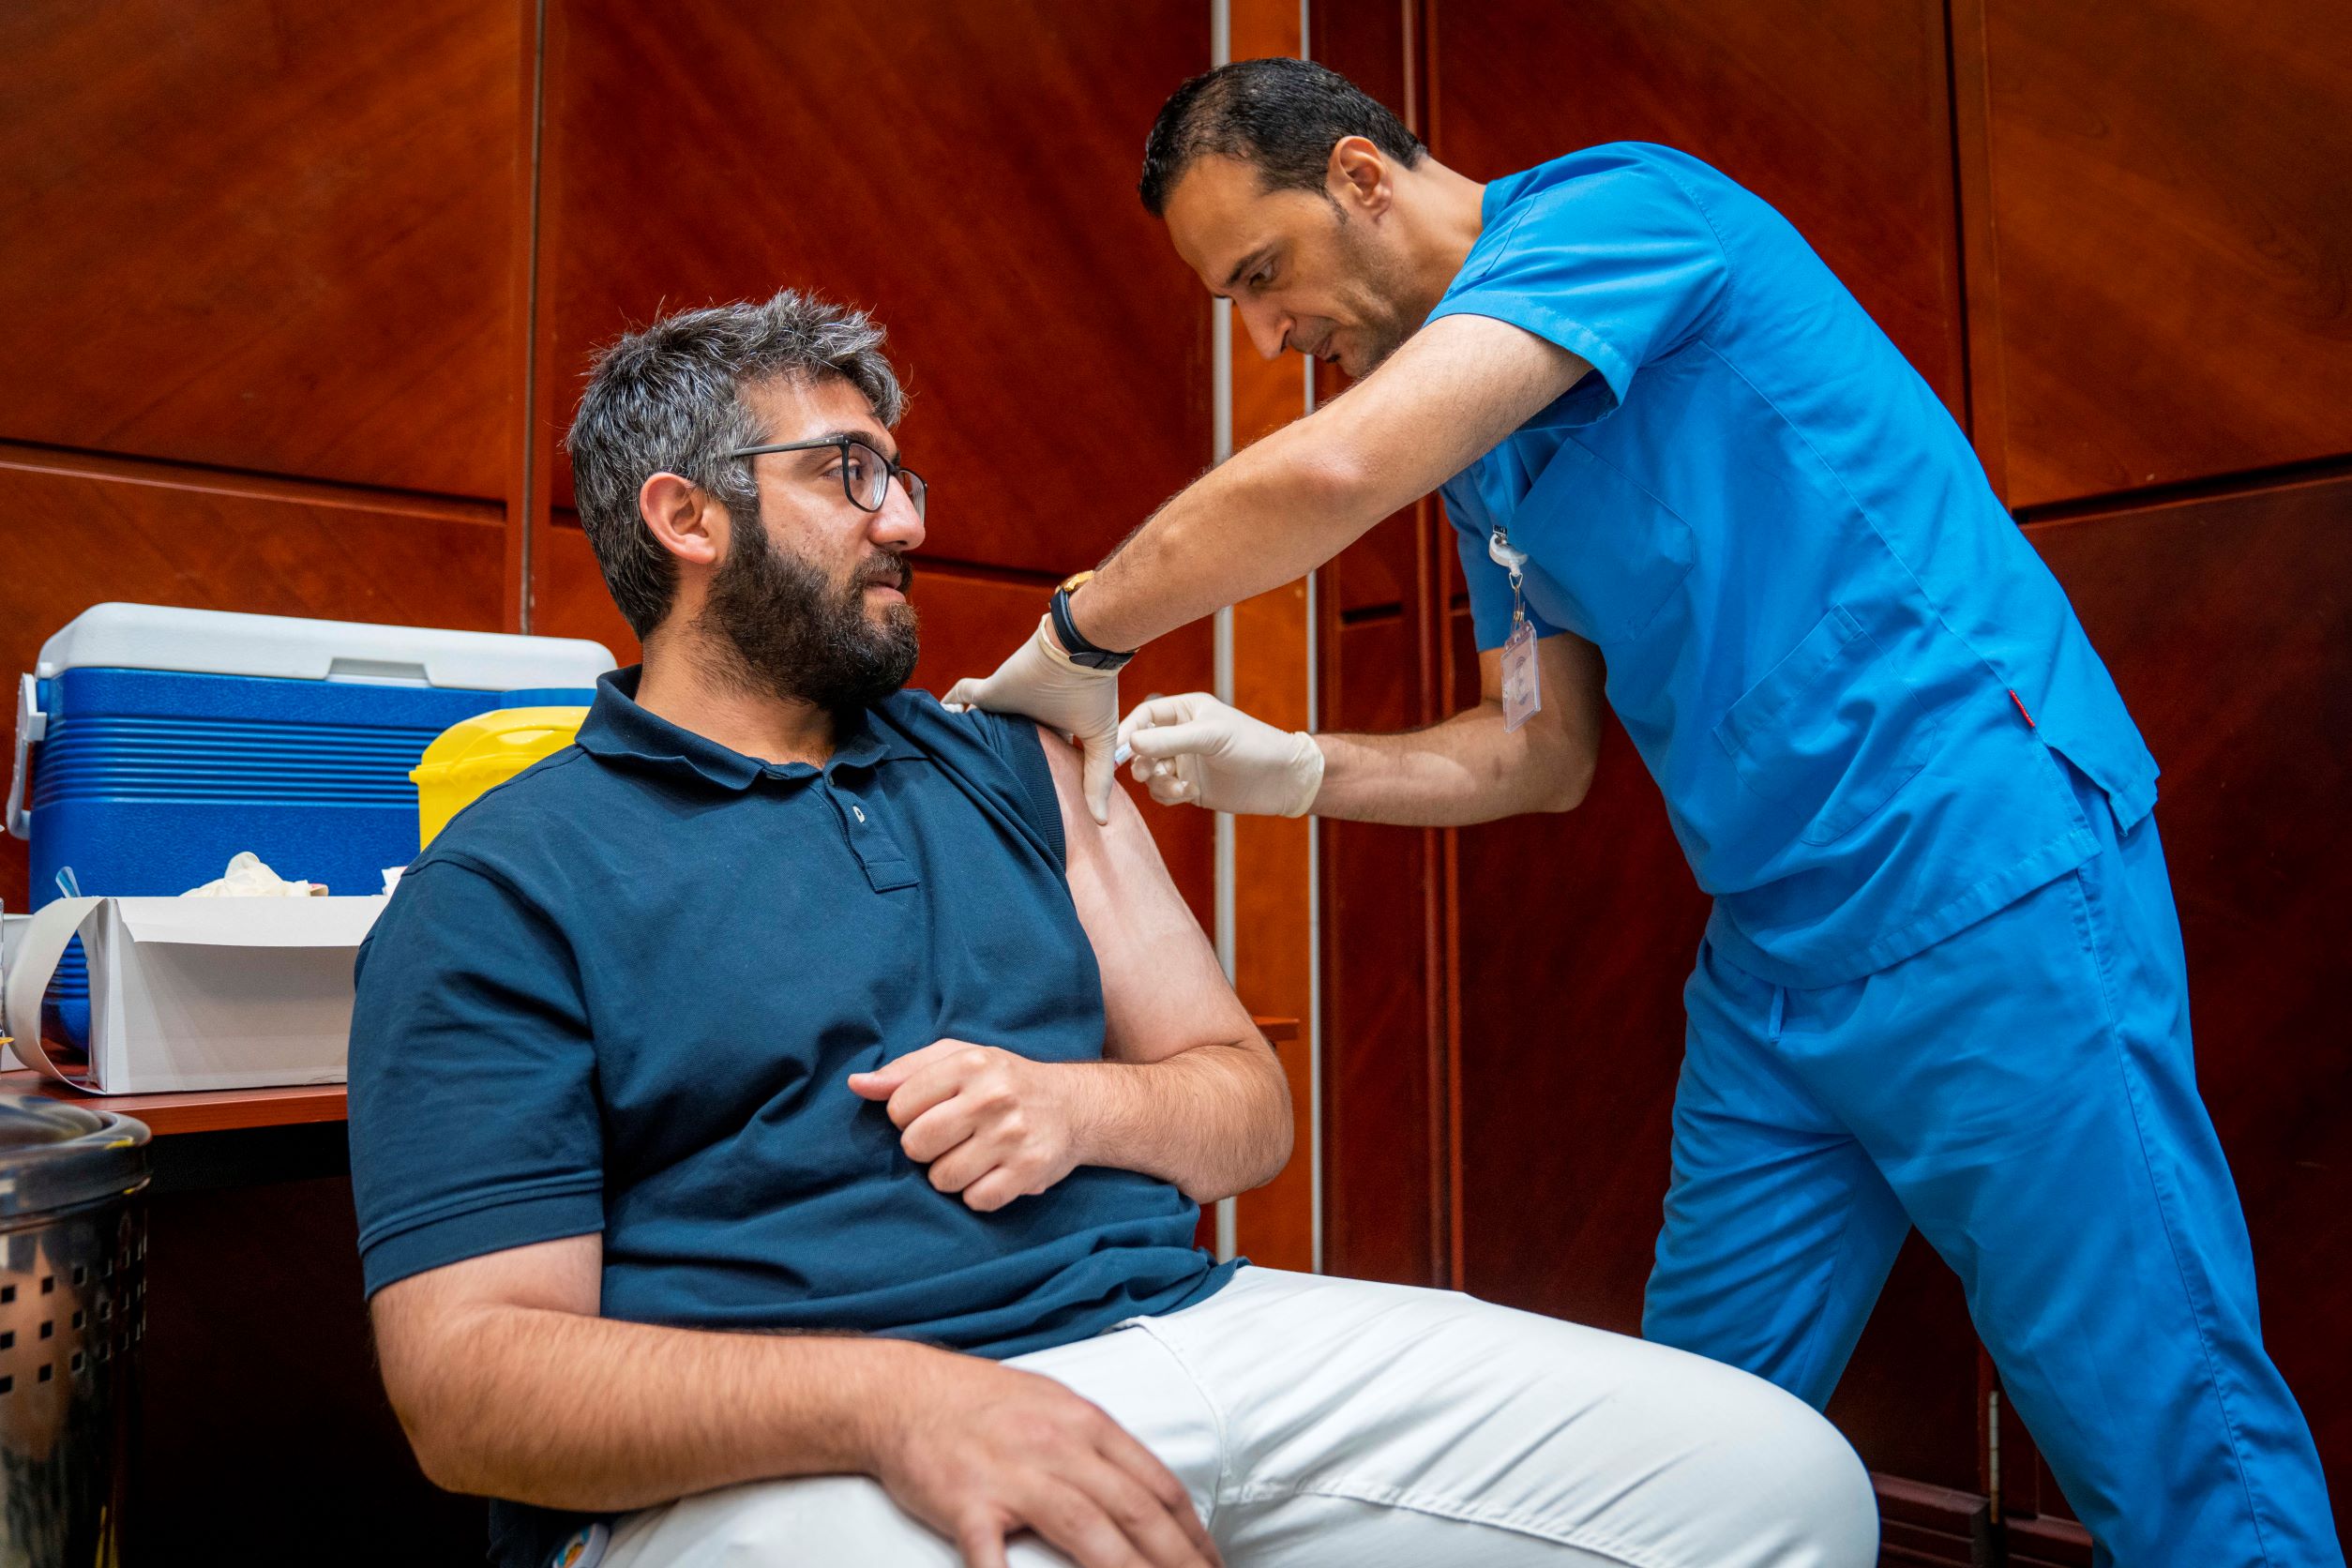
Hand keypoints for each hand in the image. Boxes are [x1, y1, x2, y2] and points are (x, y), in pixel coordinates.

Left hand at [850, 1040, 1085, 1211]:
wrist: (1074, 1105)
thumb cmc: (1003, 1080)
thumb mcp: (959, 1058)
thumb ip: (905, 1070)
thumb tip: (856, 1085)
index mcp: (970, 1063)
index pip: (899, 1106)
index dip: (906, 1116)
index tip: (929, 1113)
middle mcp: (993, 1097)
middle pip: (916, 1144)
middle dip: (924, 1148)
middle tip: (948, 1138)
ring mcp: (1013, 1135)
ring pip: (942, 1178)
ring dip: (949, 1174)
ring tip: (970, 1156)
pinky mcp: (1030, 1170)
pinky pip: (976, 1200)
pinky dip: (977, 1193)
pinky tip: (991, 1173)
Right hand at [869, 1350, 1218, 1567]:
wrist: (901, 1392)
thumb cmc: (979, 1403)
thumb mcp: (1053, 1405)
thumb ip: (1098, 1446)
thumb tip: (1145, 1491)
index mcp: (1085, 1424)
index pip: (1156, 1484)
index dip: (1192, 1533)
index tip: (1213, 1565)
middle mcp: (1058, 1446)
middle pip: (1134, 1511)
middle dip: (1177, 1561)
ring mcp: (1013, 1474)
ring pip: (1086, 1529)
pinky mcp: (966, 1501)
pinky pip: (992, 1551)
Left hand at [945, 617, 1119, 823]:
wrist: (1080, 653)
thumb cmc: (1094, 693)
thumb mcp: (1100, 741)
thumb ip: (1098, 779)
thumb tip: (1102, 821)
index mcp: (1053, 726)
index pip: (1038, 752)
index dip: (1031, 770)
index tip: (1023, 796)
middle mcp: (1027, 716)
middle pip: (1005, 741)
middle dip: (996, 759)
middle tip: (982, 789)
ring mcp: (1007, 703)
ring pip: (982, 723)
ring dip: (970, 736)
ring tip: (951, 763)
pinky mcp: (990, 691)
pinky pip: (960, 697)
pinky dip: (947, 706)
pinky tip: (932, 722)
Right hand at [1117, 693, 1324, 817]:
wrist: (1282, 779)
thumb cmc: (1252, 746)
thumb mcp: (1210, 737)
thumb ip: (1169, 739)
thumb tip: (1129, 742)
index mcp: (1185, 711)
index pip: (1144, 715)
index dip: (1127, 731)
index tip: (1116, 749)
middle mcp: (1180, 735)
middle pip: (1140, 747)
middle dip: (1140, 762)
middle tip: (1144, 774)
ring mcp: (1184, 762)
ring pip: (1150, 773)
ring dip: (1159, 783)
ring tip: (1181, 788)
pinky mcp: (1189, 786)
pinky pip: (1163, 793)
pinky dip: (1170, 796)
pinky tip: (1191, 794)